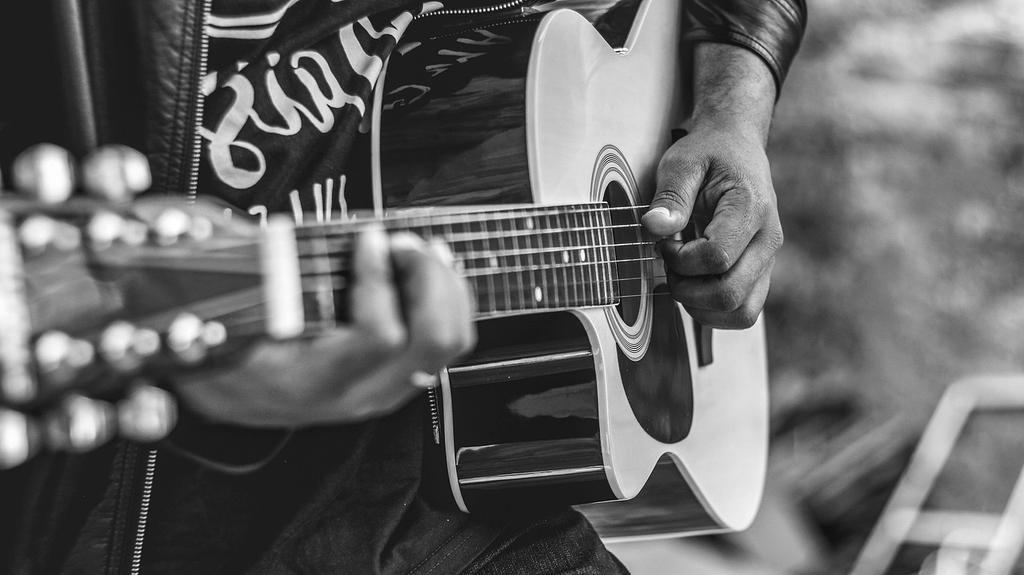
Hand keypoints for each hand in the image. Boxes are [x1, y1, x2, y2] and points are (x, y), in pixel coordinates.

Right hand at [173, 227, 475, 426]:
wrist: (220, 385)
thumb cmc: (222, 340)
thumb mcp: (230, 302)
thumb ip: (268, 265)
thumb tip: (312, 232)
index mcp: (311, 381)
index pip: (380, 336)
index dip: (380, 277)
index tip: (367, 238)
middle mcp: (356, 393)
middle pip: (433, 341)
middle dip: (429, 277)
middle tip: (402, 243)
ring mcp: (379, 390)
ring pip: (448, 343)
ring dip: (444, 286)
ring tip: (419, 250)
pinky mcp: (392, 378)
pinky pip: (441, 343)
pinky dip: (444, 300)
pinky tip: (425, 269)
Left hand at [642, 124, 782, 328]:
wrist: (737, 146)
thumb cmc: (709, 153)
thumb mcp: (682, 162)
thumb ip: (670, 195)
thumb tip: (654, 227)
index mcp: (752, 209)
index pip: (718, 257)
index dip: (682, 259)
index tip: (665, 242)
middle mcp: (768, 241)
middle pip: (730, 294)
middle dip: (687, 289)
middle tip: (669, 263)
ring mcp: (767, 261)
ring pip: (741, 313)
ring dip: (701, 307)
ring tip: (681, 277)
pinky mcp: (760, 274)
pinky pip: (743, 312)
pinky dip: (713, 311)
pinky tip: (694, 285)